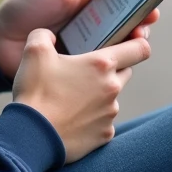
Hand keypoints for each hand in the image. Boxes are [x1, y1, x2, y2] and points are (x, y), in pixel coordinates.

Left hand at [0, 0, 158, 78]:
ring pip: (119, 44)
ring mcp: (88, 45)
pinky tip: (121, 59)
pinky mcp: (80, 66)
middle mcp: (92, 22)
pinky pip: (103, 64)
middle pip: (126, 20)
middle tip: (149, 18)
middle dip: (141, 18)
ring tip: (138, 37)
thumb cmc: (23, 7)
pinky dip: (115, 61)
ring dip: (132, 40)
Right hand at [12, 29, 150, 163]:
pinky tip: (70, 117)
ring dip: (98, 94)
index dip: (138, 42)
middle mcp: (112, 89)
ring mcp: (110, 114)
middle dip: (111, 68)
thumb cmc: (36, 92)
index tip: (131, 41)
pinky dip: (91, 117)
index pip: (140, 49)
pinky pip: (103, 121)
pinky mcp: (104, 135)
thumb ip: (44, 35)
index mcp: (101, 65)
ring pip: (112, 97)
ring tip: (69, 97)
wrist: (32, 136)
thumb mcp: (34, 52)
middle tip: (84, 70)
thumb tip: (49, 36)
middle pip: (126, 72)